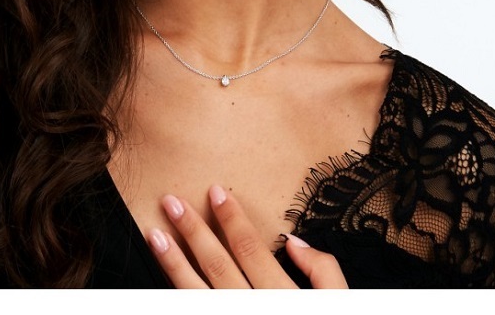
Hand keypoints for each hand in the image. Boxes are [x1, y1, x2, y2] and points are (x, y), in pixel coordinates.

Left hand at [146, 184, 346, 288]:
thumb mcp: (341, 306)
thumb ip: (324, 272)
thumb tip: (294, 241)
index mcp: (282, 299)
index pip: (250, 248)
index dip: (231, 218)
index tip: (214, 191)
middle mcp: (252, 312)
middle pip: (216, 265)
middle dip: (192, 230)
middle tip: (171, 202)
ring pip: (195, 294)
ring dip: (172, 263)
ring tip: (154, 234)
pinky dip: (175, 300)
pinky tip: (159, 285)